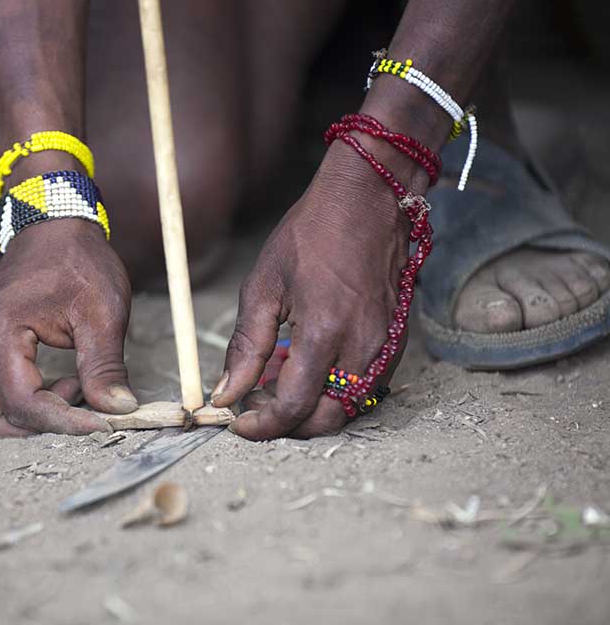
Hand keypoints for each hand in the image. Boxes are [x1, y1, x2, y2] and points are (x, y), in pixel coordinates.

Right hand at [0, 219, 138, 438]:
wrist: (53, 226)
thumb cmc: (77, 260)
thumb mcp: (102, 312)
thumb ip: (106, 366)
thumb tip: (118, 411)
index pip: (23, 404)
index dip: (65, 422)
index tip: (105, 424)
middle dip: (40, 427)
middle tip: (85, 408)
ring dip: (34, 417)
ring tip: (76, 386)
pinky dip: (29, 403)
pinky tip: (63, 379)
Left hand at [210, 139, 418, 438]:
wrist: (369, 199)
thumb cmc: (312, 234)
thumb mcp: (263, 286)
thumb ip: (245, 346)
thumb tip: (227, 391)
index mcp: (323, 333)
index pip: (293, 407)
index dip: (262, 425)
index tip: (238, 421)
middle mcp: (362, 347)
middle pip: (326, 419)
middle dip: (288, 425)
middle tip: (256, 405)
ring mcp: (385, 346)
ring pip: (348, 406)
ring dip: (311, 406)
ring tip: (277, 377)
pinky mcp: (396, 340)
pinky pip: (365, 385)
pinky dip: (334, 388)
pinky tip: (306, 362)